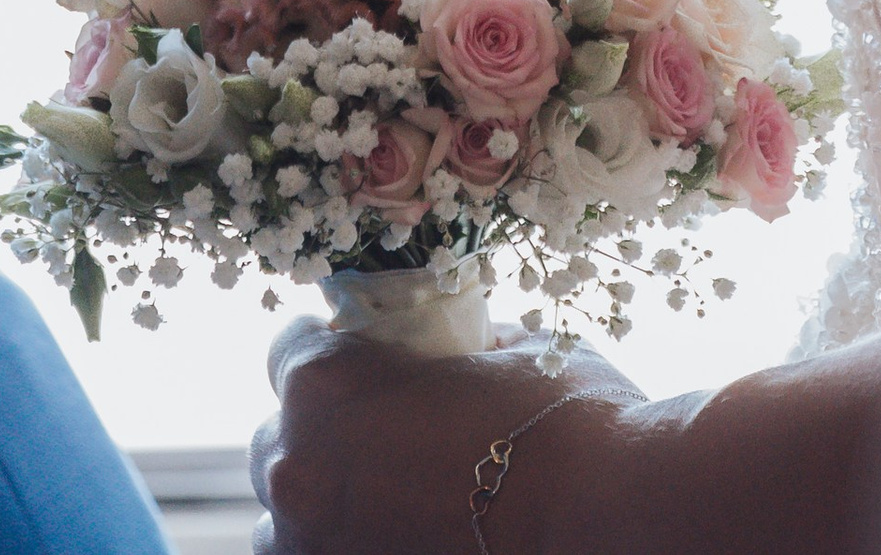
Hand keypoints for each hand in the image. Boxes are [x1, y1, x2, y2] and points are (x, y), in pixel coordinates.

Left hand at [252, 317, 641, 554]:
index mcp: (325, 383)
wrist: (601, 515)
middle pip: (279, 437)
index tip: (365, 363)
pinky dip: (339, 548)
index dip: (330, 351)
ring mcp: (313, 543)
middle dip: (323, 432)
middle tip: (386, 436)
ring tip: (386, 498)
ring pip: (282, 515)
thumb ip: (454, 346)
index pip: (288, 351)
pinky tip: (393, 536)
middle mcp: (298, 464)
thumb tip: (451, 348)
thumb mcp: (506, 348)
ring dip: (321, 499)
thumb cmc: (563, 418)